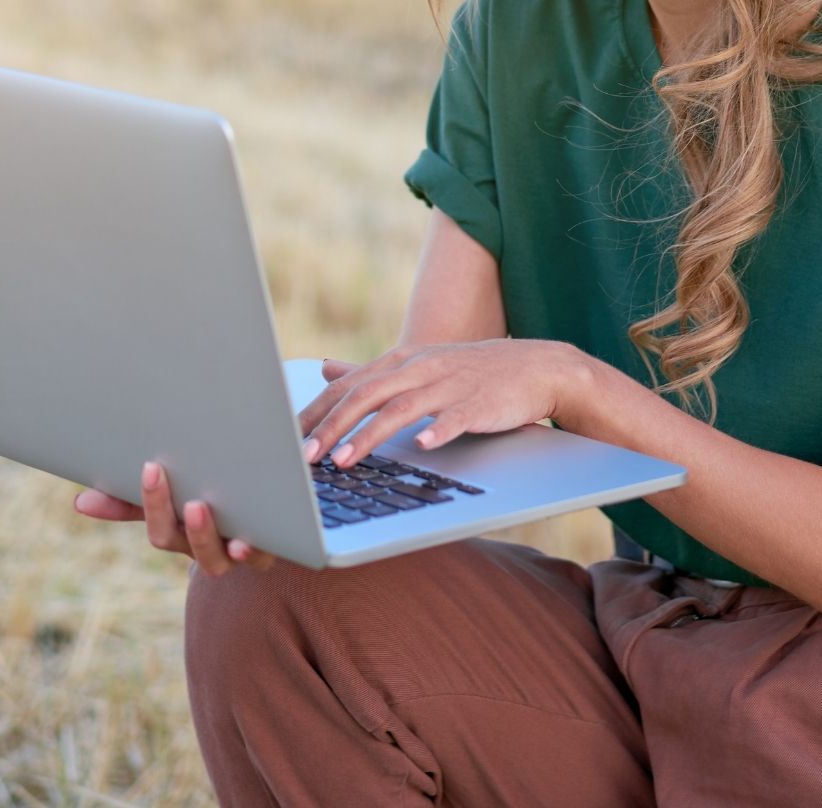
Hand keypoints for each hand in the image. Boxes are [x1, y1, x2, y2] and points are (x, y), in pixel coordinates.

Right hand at [72, 461, 285, 575]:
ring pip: (214, 558)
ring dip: (203, 535)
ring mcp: (238, 554)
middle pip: (173, 539)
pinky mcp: (274, 550)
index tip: (131, 473)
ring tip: (199, 507)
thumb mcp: (184, 497)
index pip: (151, 524)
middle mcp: (206, 548)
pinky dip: (252, 549)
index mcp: (182, 533)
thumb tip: (81, 501)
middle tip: (154, 472)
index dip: (137, 502)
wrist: (282, 519)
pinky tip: (246, 539)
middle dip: (161, 508)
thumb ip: (139, 500)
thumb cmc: (223, 504)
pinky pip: (262, 556)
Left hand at [295, 338, 582, 471]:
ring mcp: (451, 385)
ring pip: (403, 408)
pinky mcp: (479, 404)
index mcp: (403, 360)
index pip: (349, 386)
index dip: (316, 412)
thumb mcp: (419, 364)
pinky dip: (438, 431)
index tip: (284, 440)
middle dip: (332, 426)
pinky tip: (422, 447)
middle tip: (303, 458)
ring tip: (343, 461)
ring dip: (370, 435)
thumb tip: (325, 369)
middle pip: (367, 395)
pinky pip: (456, 418)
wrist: (537, 367)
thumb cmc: (472, 372)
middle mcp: (422, 368)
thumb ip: (371, 371)